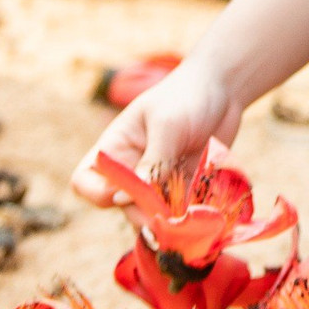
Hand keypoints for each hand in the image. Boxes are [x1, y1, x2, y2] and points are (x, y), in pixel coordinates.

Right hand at [70, 59, 242, 213]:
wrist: (223, 88)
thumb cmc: (186, 96)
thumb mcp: (167, 125)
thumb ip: (151, 161)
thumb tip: (122, 200)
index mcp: (117, 147)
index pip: (86, 180)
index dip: (96, 193)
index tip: (121, 194)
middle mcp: (133, 167)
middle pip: (122, 205)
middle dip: (140, 214)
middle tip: (165, 217)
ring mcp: (158, 180)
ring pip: (150, 214)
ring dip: (165, 220)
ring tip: (185, 221)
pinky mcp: (183, 188)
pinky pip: (178, 213)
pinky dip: (187, 219)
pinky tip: (201, 216)